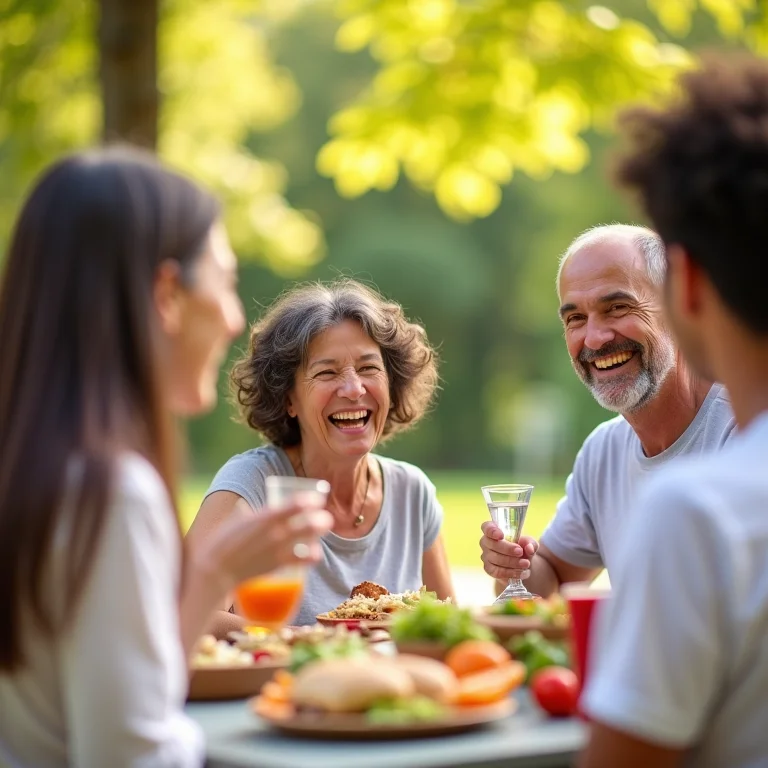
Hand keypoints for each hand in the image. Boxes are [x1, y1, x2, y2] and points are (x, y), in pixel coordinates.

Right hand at [202, 499, 332, 590]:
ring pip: (308, 539)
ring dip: (319, 534)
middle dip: (321, 519)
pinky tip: (315, 554)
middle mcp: (274, 531)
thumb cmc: (222, 540)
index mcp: (264, 516)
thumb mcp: (236, 520)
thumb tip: (244, 509)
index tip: (317, 498)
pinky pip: (301, 559)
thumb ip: (245, 513)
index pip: (295, 504)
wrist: (215, 568)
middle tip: (325, 518)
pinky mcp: (277, 564)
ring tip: (323, 531)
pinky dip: (311, 556)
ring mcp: (277, 548)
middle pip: (308, 522)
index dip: (310, 500)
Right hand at [479, 522, 538, 581]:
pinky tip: (520, 572)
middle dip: (507, 549)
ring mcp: (486, 556)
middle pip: (491, 544)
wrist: (522, 564)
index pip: (487, 527)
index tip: (501, 536)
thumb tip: (529, 548)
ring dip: (511, 562)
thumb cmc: (522, 547)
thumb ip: (530, 543)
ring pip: (495, 559)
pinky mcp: (489, 569)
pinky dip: (510, 573)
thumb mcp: (529, 542)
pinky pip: (497, 571)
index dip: (492, 531)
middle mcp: (486, 542)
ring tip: (526, 564)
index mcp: (493, 530)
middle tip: (520, 552)